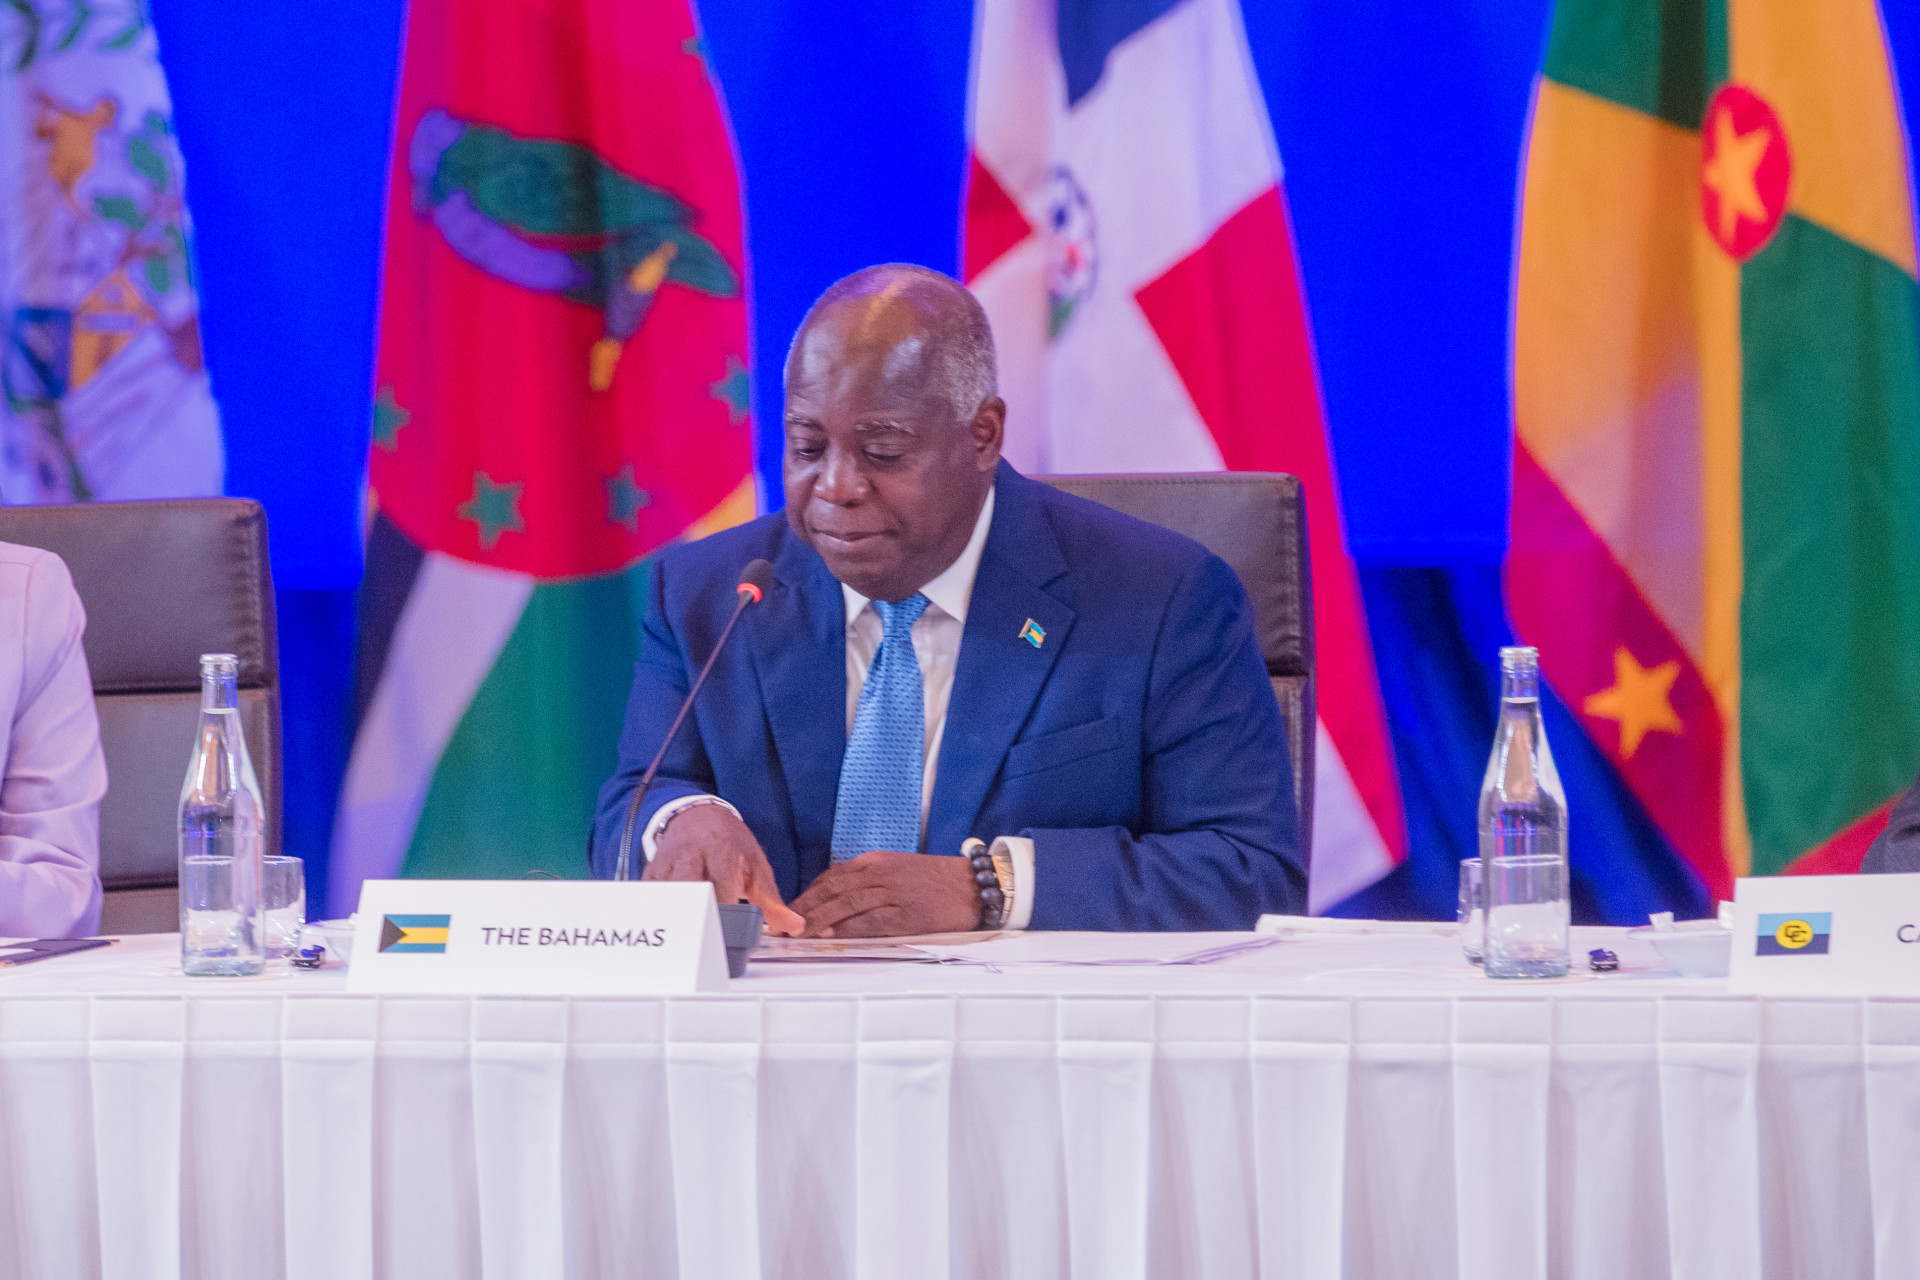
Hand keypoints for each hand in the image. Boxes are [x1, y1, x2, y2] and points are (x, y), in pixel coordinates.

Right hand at [644, 804, 805, 935]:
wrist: (699, 813)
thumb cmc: (730, 842)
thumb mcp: (755, 863)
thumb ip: (771, 899)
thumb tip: (793, 926)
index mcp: (722, 850)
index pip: (721, 887)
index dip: (724, 914)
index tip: (729, 936)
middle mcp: (692, 854)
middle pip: (688, 890)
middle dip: (696, 917)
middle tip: (706, 942)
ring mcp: (668, 861)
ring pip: (665, 894)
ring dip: (675, 917)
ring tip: (685, 941)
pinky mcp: (652, 869)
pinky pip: (650, 894)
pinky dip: (657, 912)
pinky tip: (667, 926)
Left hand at [790, 851, 979, 937]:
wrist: (974, 885)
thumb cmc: (937, 880)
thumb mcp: (898, 869)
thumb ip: (869, 881)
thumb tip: (838, 901)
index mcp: (876, 861)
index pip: (832, 876)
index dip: (808, 894)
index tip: (792, 908)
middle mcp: (880, 873)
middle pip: (832, 890)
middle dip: (805, 908)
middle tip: (784, 924)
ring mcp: (892, 892)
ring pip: (845, 905)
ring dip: (818, 921)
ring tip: (799, 934)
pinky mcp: (905, 914)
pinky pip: (869, 921)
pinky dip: (847, 929)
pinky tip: (831, 936)